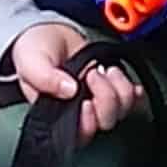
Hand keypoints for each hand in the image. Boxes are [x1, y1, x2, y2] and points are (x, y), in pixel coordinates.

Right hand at [7, 23, 143, 142]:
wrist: (48, 32)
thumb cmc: (34, 50)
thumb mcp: (31, 61)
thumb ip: (44, 77)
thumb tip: (69, 90)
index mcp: (57, 113)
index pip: (80, 134)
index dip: (88, 122)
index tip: (86, 101)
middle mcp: (80, 111)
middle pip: (105, 121)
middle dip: (105, 98)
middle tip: (92, 74)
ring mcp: (98, 100)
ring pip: (121, 110)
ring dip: (119, 89)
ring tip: (105, 70)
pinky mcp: (112, 88)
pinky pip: (133, 99)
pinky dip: (135, 91)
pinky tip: (126, 81)